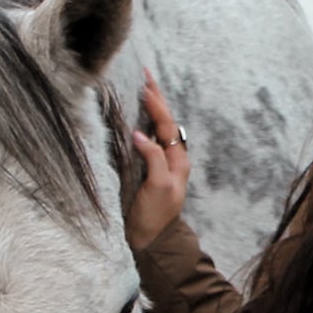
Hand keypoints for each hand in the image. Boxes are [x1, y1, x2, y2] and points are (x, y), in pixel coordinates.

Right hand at [127, 70, 192, 248]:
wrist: (149, 239)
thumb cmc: (155, 215)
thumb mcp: (159, 187)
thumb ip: (154, 159)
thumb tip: (140, 134)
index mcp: (177, 160)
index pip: (167, 125)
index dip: (157, 105)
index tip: (145, 86)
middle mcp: (170, 157)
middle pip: (164, 121)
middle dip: (156, 97)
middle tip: (146, 73)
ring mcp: (158, 162)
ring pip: (156, 127)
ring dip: (150, 106)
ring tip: (142, 85)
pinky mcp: (146, 168)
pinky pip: (147, 138)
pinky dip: (141, 121)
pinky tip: (134, 112)